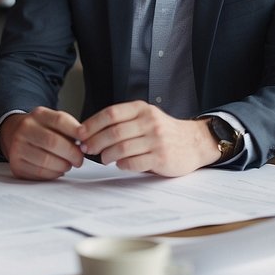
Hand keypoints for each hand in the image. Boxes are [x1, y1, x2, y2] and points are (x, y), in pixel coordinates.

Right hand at [0, 107, 84, 179]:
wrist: (14, 134)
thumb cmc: (41, 130)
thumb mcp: (54, 122)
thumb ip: (70, 129)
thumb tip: (86, 143)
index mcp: (38, 115)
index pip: (60, 121)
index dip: (76, 132)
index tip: (86, 142)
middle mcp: (25, 129)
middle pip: (53, 142)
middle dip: (72, 154)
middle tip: (79, 160)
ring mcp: (18, 147)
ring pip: (46, 160)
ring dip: (63, 166)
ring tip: (67, 164)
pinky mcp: (16, 165)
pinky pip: (40, 173)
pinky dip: (53, 174)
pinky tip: (56, 170)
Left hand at [77, 101, 215, 176]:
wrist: (194, 142)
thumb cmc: (164, 131)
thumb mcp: (146, 117)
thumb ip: (124, 121)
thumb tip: (90, 132)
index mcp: (142, 109)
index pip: (111, 113)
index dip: (91, 124)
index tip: (80, 134)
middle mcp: (149, 122)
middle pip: (113, 132)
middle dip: (95, 142)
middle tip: (87, 149)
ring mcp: (156, 140)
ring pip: (121, 148)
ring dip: (106, 155)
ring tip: (103, 158)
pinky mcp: (161, 158)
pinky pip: (134, 163)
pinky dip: (122, 164)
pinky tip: (120, 164)